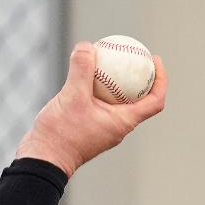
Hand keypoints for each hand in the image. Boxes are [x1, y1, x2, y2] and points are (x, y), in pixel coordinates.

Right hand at [14, 42, 167, 175]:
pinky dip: (98, 86)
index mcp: (124, 121)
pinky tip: (85, 70)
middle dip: (141, 76)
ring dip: (117, 80)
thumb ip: (82, 70)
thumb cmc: (62, 133)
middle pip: (140, 98)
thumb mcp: (72, 96)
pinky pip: (100, 102)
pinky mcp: (89, 125)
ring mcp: (104, 126)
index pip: (155, 101)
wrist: (44, 158)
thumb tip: (88, 46)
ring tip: (109, 58)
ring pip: (118, 100)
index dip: (161, 80)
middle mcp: (118, 125)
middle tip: (134, 54)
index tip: (155, 60)